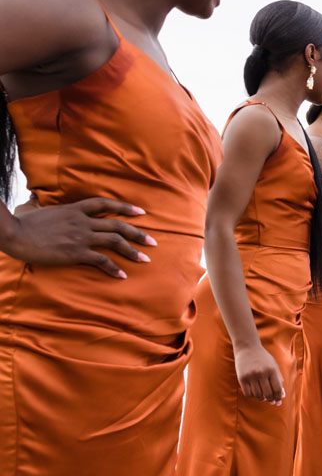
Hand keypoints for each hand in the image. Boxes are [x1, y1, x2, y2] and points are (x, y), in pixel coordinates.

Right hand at [1, 197, 154, 278]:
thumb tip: (36, 200)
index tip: (142, 212)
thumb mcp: (37, 209)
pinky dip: (113, 268)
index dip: (125, 207)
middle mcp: (82, 221)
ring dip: (132, 251)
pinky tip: (122, 275)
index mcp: (74, 209)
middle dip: (138, 234)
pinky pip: (101, 260)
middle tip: (153, 242)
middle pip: (117, 225)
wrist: (14, 233)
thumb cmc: (21, 223)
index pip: (105, 204)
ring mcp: (81, 236)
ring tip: (145, 259)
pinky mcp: (76, 252)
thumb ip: (45, 207)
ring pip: (115, 241)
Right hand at [233, 344, 284, 404]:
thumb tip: (282, 396)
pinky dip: (252, 396)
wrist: (247, 348)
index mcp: (272, 370)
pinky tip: (255, 393)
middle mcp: (261, 373)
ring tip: (263, 397)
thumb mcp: (274, 366)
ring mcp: (251, 375)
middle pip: (268, 393)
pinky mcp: (241, 378)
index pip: (277, 389)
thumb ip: (279, 380)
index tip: (278, 402)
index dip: (278, 397)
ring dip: (261, 398)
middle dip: (270, 399)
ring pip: (257, 395)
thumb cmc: (263, 359)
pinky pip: (247, 393)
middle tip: (270, 401)